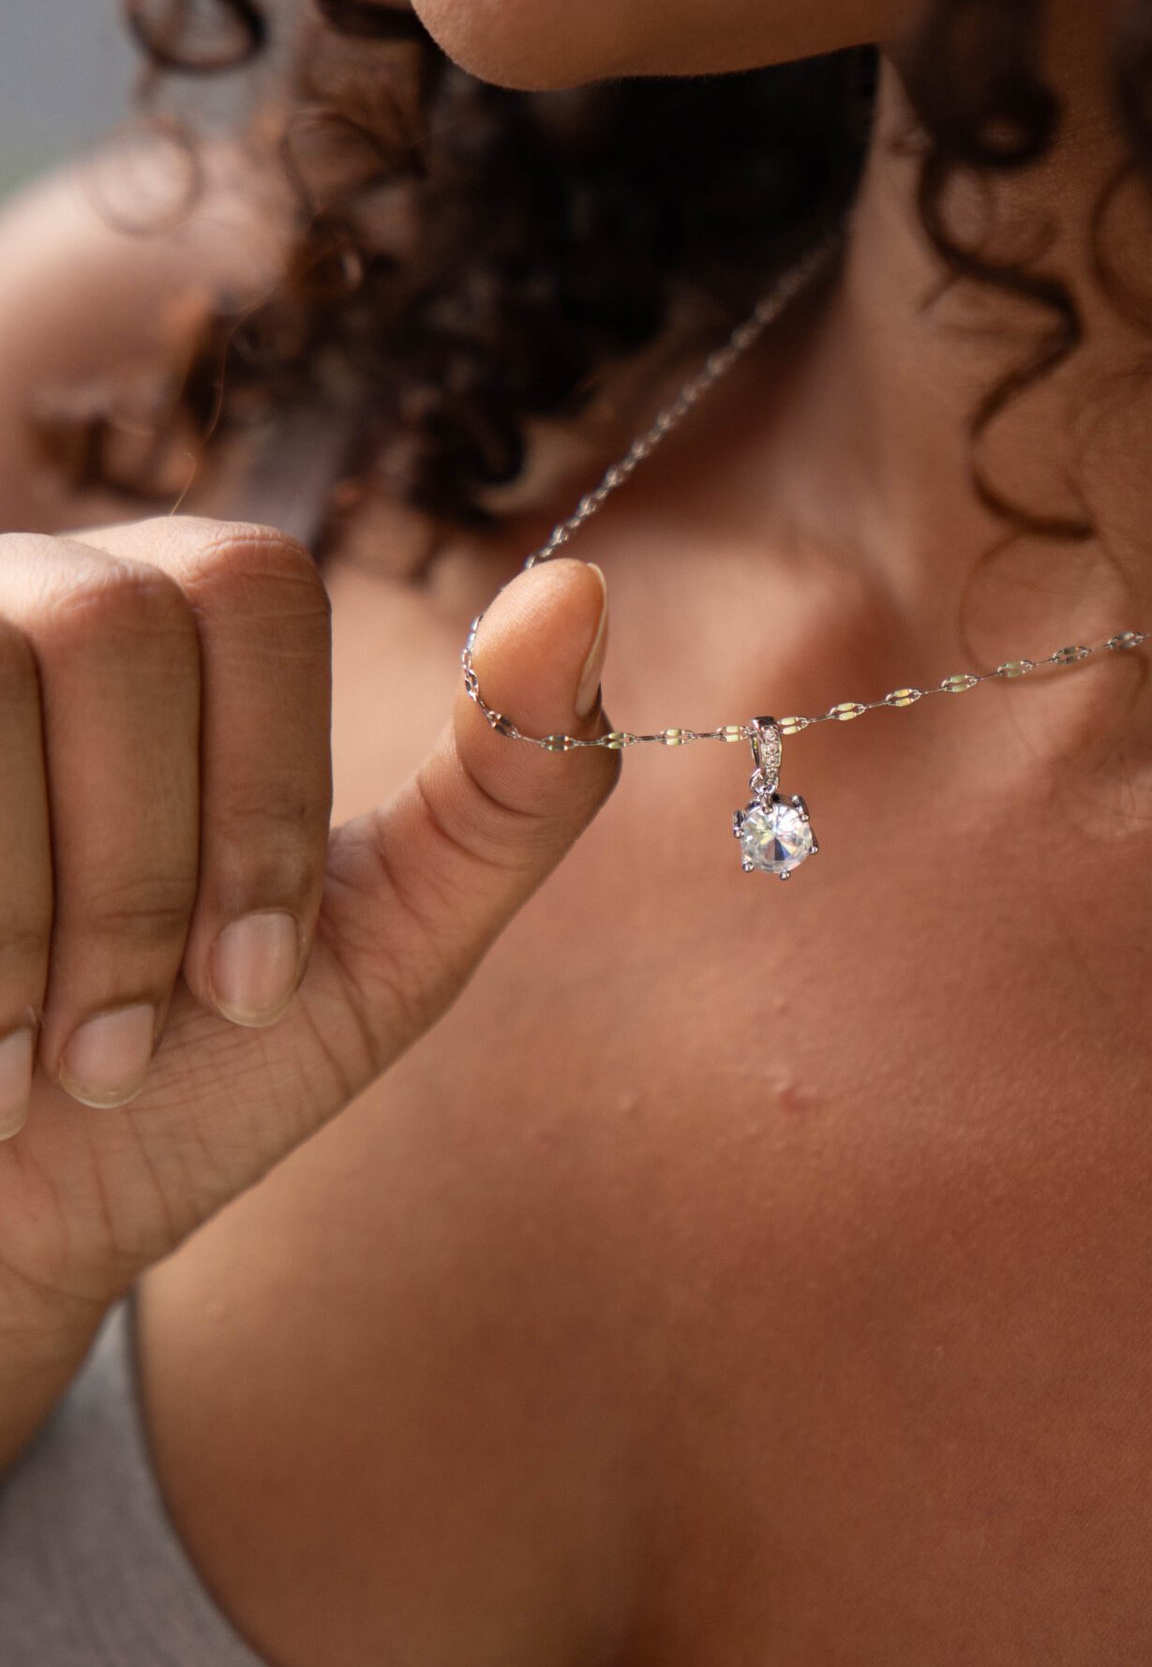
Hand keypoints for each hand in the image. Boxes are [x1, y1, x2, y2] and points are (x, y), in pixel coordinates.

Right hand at [0, 518, 613, 1326]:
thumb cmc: (183, 1079)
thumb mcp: (375, 950)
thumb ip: (505, 793)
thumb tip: (580, 589)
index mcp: (180, 622)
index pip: (254, 587)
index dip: (265, 796)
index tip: (250, 984)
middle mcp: (32, 594)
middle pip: (114, 622)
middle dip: (143, 875)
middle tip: (126, 1051)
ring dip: (24, 922)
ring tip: (32, 1069)